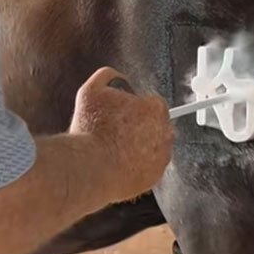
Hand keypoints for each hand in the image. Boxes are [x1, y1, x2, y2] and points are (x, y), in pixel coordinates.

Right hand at [70, 67, 173, 200]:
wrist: (89, 167)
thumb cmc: (91, 130)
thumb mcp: (91, 91)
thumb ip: (107, 76)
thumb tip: (115, 76)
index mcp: (155, 108)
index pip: (152, 103)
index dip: (135, 108)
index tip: (122, 114)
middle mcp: (165, 132)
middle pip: (156, 125)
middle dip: (140, 126)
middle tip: (116, 131)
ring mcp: (161, 157)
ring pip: (153, 147)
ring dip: (140, 146)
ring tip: (115, 148)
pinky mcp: (155, 177)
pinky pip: (148, 167)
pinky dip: (137, 165)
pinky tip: (119, 163)